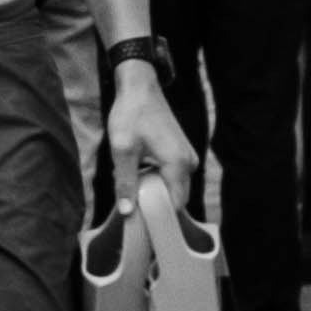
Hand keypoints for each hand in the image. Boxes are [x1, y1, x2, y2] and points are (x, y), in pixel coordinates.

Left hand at [99, 62, 199, 236]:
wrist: (140, 86)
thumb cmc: (131, 114)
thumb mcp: (122, 150)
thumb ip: (126, 182)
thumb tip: (127, 212)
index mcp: (177, 164)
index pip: (175, 205)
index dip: (159, 217)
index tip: (141, 223)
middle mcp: (188, 162)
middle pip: (177, 198)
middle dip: (157, 206)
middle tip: (134, 209)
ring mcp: (187, 156)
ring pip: (174, 187)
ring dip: (157, 192)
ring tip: (135, 191)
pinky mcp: (181, 151)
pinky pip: (173, 176)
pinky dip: (159, 181)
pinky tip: (140, 176)